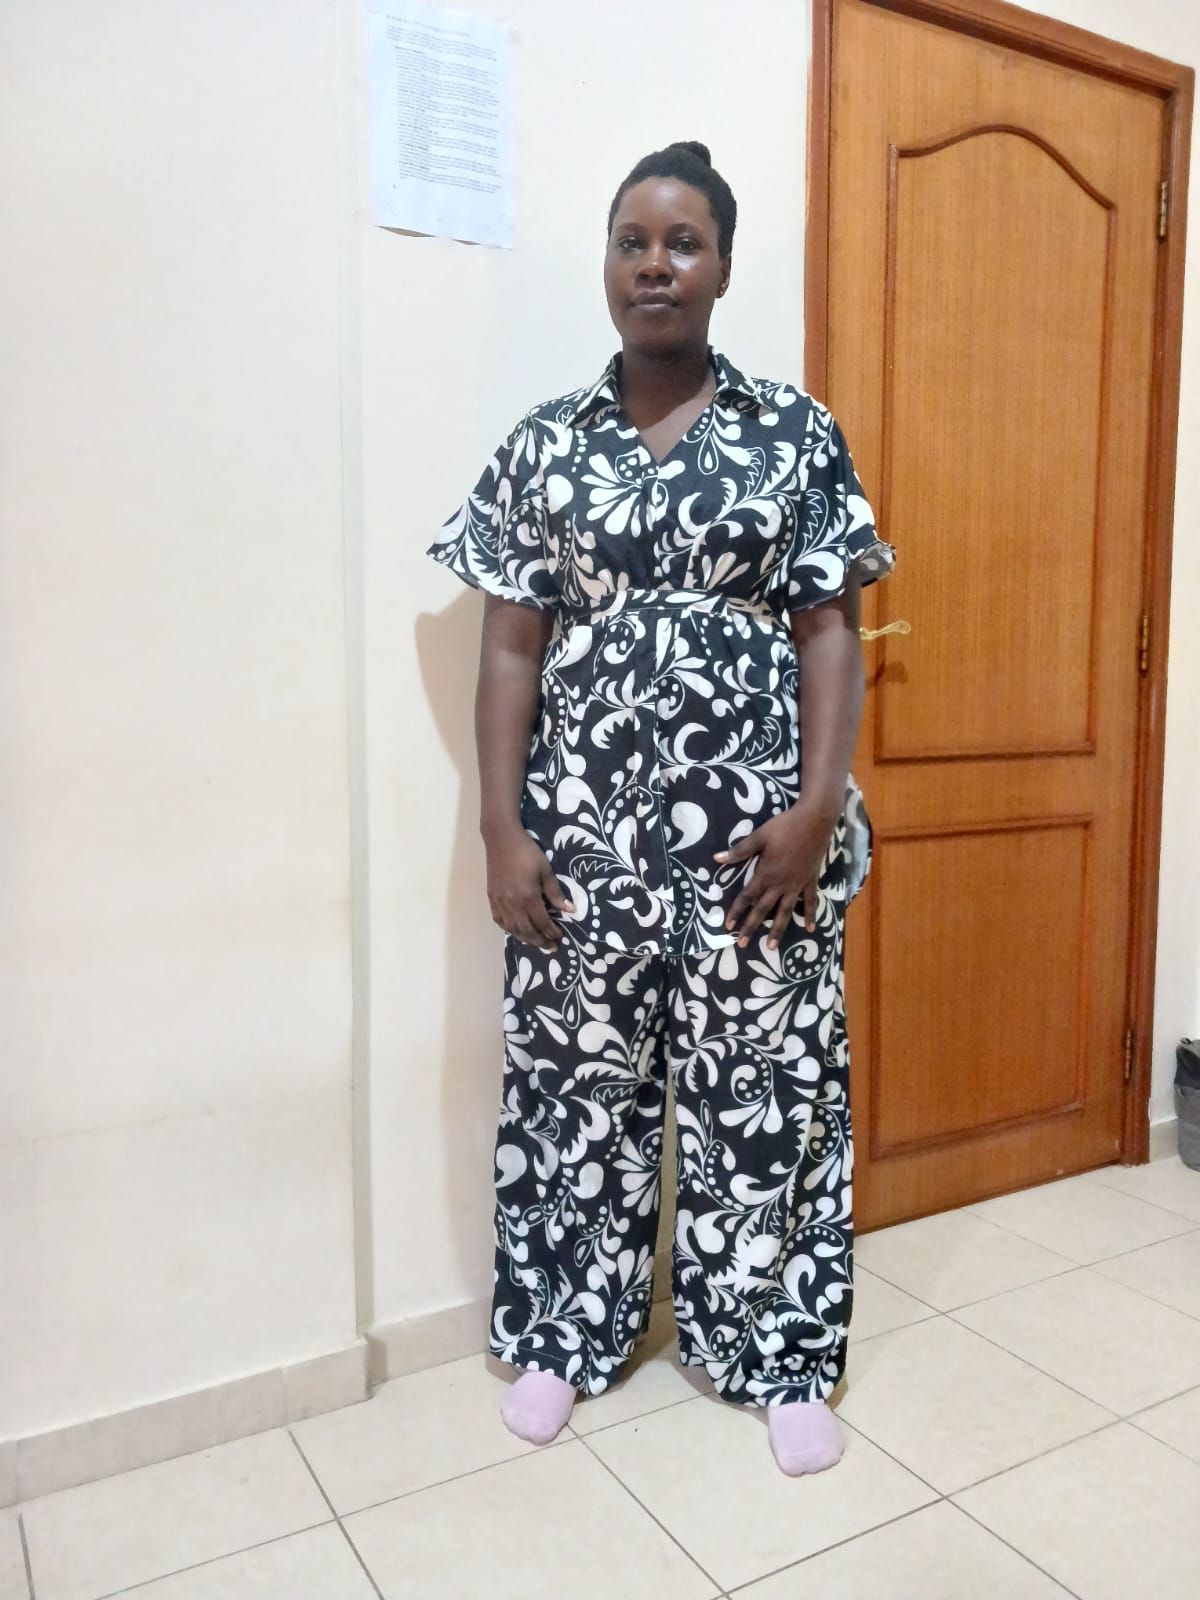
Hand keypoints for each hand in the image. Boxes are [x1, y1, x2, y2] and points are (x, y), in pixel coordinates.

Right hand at [485, 825, 572, 950]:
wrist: (501, 839)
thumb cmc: (527, 852)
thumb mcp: (546, 870)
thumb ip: (555, 892)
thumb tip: (569, 909)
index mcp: (528, 897)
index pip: (541, 922)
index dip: (551, 931)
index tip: (559, 936)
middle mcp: (512, 904)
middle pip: (526, 931)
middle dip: (539, 941)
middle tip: (550, 947)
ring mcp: (499, 902)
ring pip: (512, 928)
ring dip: (524, 938)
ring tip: (535, 941)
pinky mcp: (491, 897)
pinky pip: (499, 920)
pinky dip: (508, 928)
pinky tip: (515, 929)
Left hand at [715, 805, 834, 948]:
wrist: (815, 821)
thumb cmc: (785, 827)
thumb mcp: (759, 836)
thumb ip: (739, 850)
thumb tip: (717, 859)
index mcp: (766, 874)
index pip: (747, 897)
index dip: (736, 911)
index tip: (728, 926)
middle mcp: (780, 884)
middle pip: (763, 910)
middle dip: (751, 927)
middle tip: (742, 944)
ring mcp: (797, 885)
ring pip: (785, 912)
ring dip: (777, 930)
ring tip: (771, 946)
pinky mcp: (810, 881)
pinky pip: (810, 902)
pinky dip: (809, 915)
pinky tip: (810, 928)